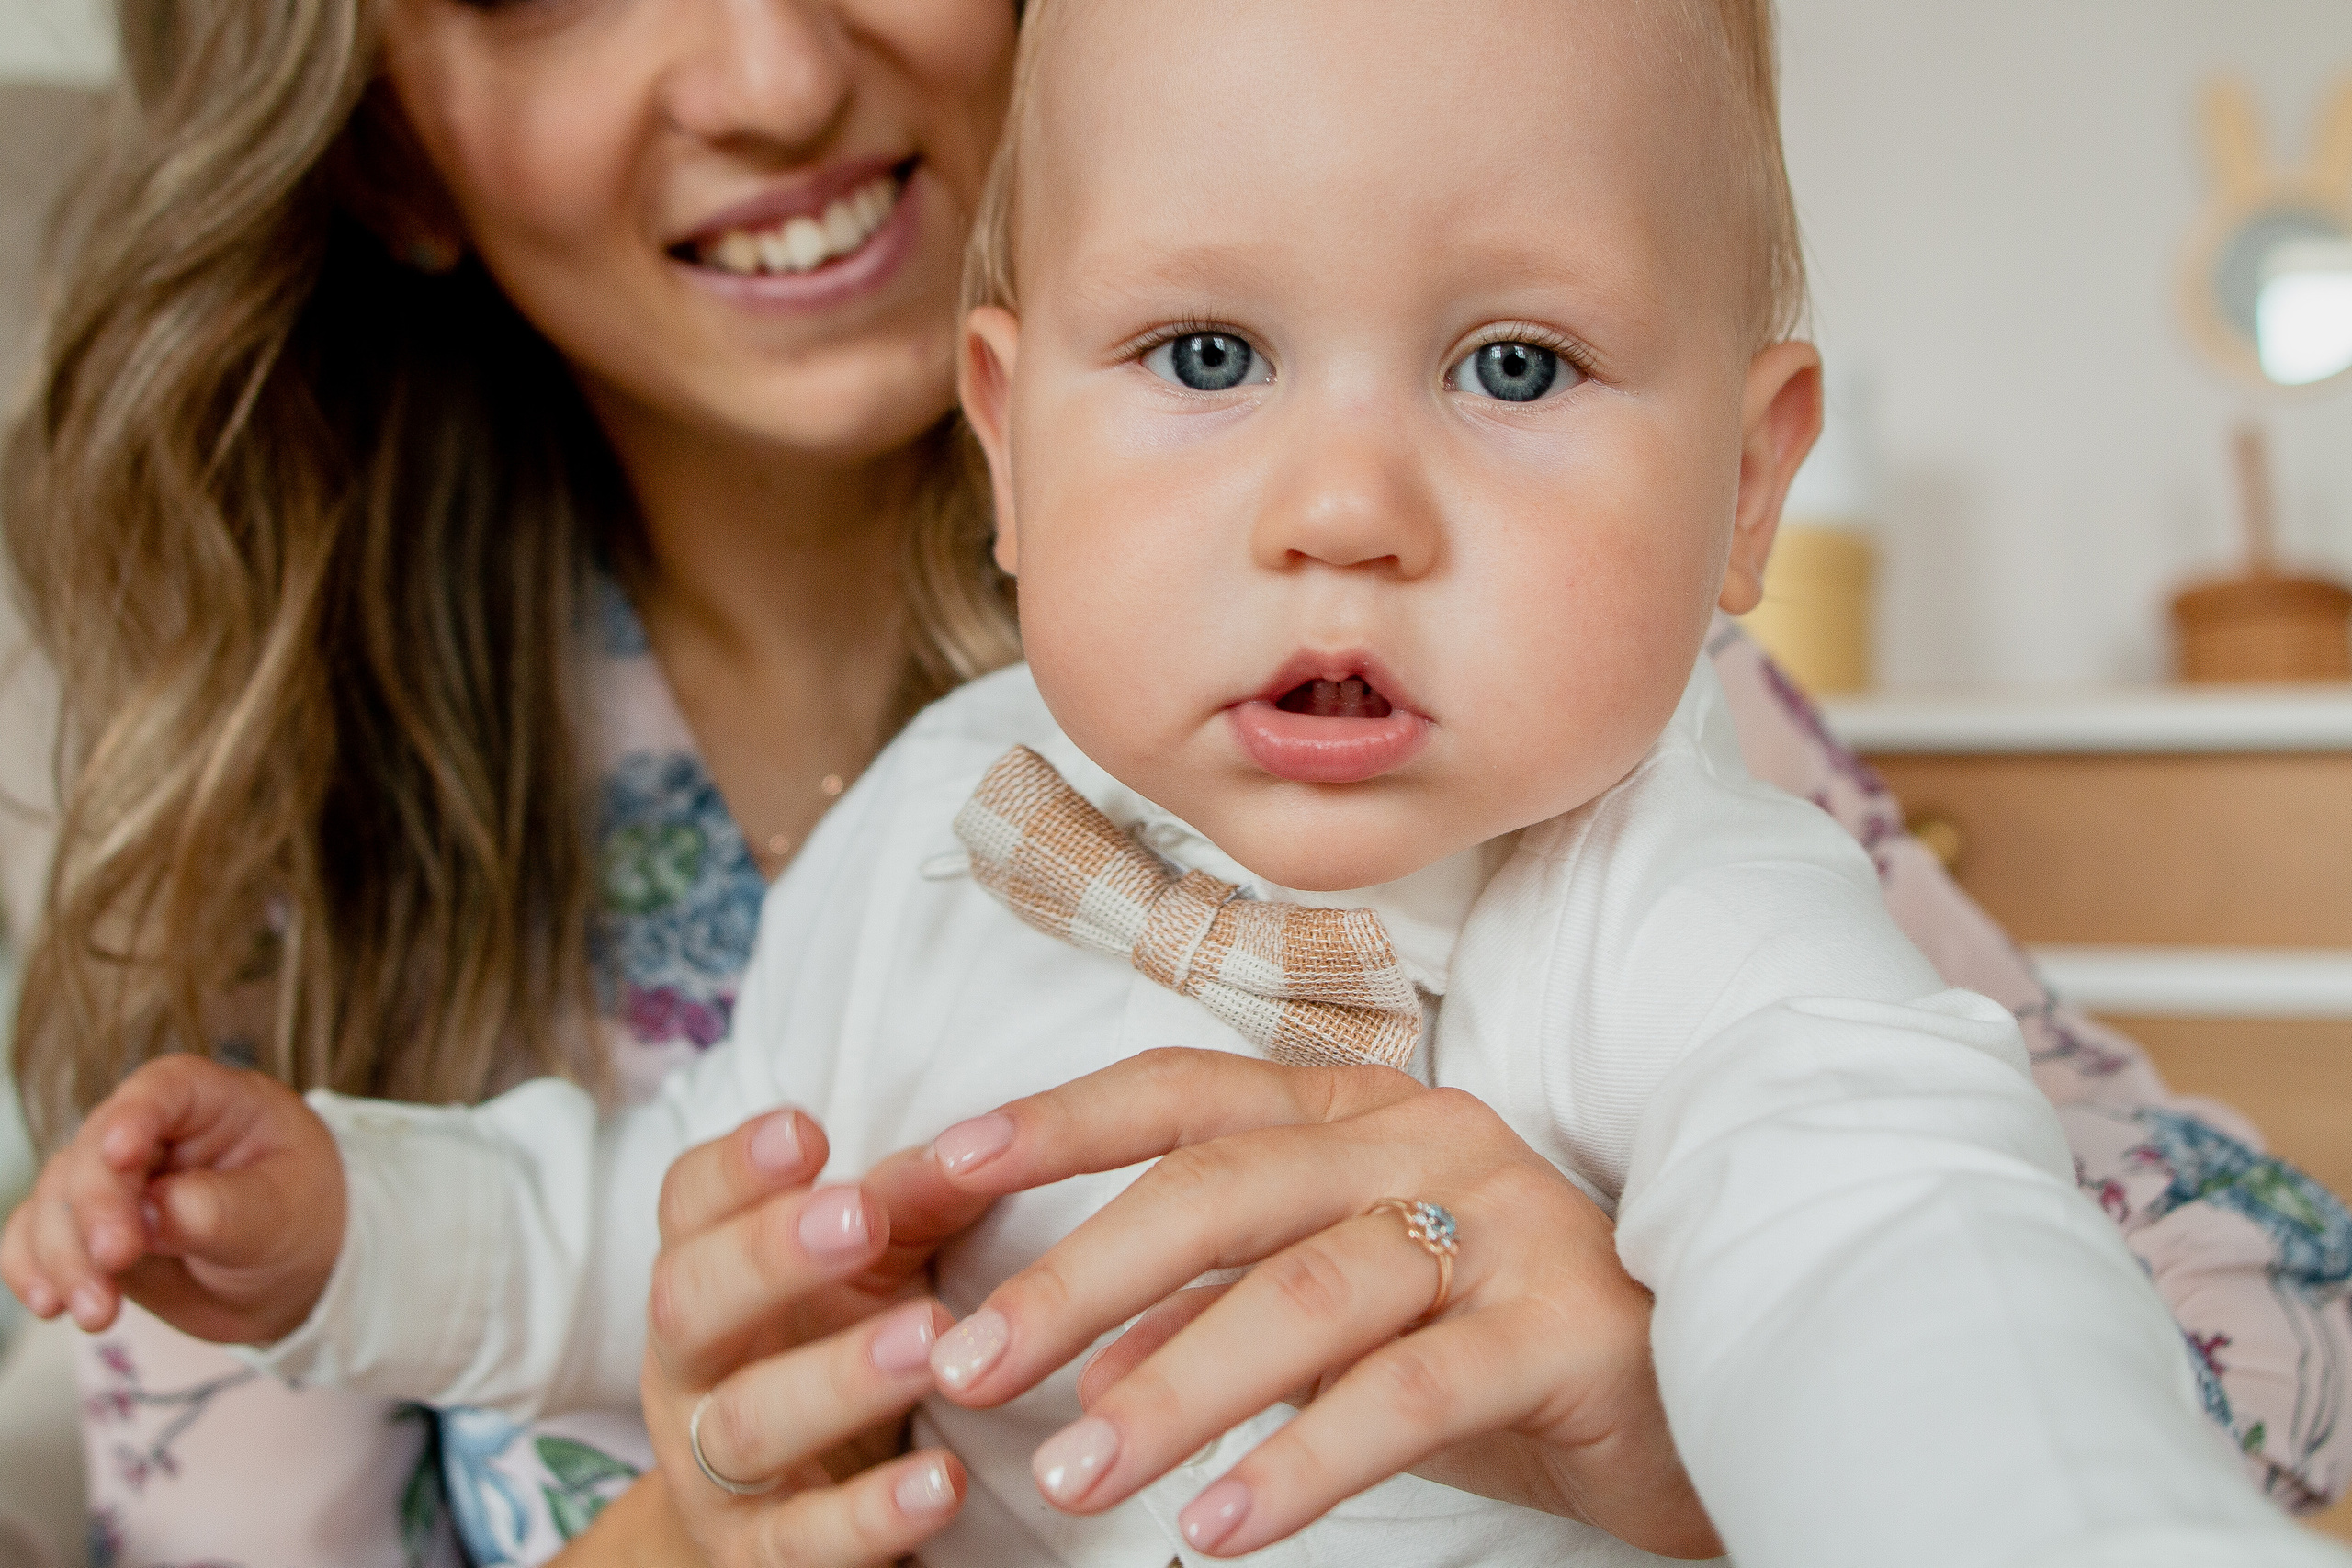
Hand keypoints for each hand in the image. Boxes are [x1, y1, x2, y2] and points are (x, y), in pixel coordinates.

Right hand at [0, 1055, 343, 1342]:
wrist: (294, 1276)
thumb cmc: (303, 1222)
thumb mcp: (281, 1215)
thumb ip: (219, 1210)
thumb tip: (151, 1212)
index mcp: (212, 1102)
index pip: (162, 1090)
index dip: (134, 1117)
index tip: (122, 1155)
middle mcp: (151, 1132)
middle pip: (94, 1153)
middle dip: (94, 1211)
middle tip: (116, 1261)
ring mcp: (112, 1182)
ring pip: (56, 1201)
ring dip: (62, 1255)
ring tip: (96, 1312)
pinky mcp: (86, 1229)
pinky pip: (37, 1238)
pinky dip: (31, 1268)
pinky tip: (49, 1301)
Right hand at [634, 1107, 994, 1566]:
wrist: (780, 1513)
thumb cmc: (830, 1349)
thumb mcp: (870, 1273)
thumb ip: (912, 1207)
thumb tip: (983, 1142)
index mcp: (705, 1274)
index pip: (687, 1206)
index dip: (736, 1167)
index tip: (808, 1131)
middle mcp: (687, 1369)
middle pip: (690, 1302)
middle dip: (770, 1255)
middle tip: (861, 1216)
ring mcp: (710, 1471)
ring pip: (748, 1422)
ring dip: (840, 1377)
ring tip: (931, 1341)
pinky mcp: (756, 1558)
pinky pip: (803, 1541)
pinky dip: (872, 1514)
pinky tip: (945, 1482)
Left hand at [921, 1049, 1721, 1560]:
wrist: (1699, 1397)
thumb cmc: (1497, 1342)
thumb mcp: (1344, 1322)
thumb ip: (1224, 1314)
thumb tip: (1091, 1362)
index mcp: (1359, 1113)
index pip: (1180, 1092)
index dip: (1053, 1123)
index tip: (934, 1171)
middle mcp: (1424, 1138)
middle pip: (1218, 1188)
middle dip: (1078, 1274)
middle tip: (968, 1362)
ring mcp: (1498, 1222)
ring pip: (1303, 1288)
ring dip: (1172, 1384)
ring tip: (1072, 1473)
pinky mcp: (1557, 1327)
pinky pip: (1406, 1395)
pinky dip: (1298, 1462)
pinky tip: (1214, 1528)